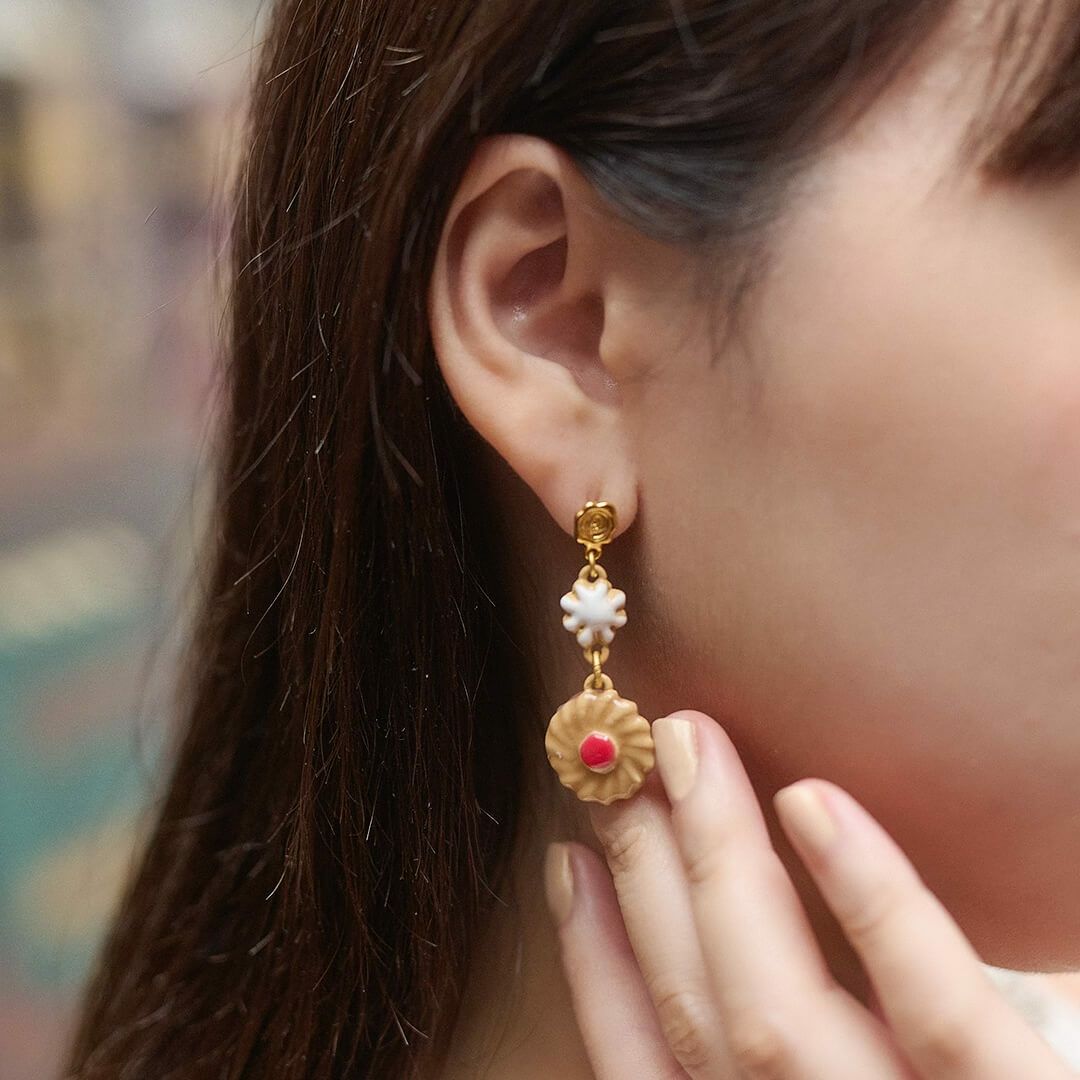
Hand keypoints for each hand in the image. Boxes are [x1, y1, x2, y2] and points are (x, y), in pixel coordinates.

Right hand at [544, 710, 1072, 1078]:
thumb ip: (803, 1052)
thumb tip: (736, 959)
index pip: (641, 1068)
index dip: (591, 962)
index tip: (567, 861)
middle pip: (699, 1018)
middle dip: (645, 876)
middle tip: (623, 758)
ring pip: (772, 1014)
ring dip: (716, 861)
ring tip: (687, 746)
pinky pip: (937, 1012)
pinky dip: (870, 900)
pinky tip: (812, 799)